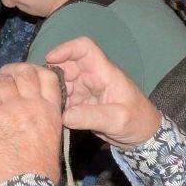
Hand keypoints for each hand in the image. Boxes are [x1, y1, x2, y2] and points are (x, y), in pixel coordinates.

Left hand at [0, 64, 66, 185]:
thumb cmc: (40, 173)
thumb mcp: (53, 140)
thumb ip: (45, 121)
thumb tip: (36, 117)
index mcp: (51, 111)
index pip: (47, 77)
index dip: (35, 69)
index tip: (25, 72)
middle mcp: (32, 105)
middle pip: (22, 74)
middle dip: (11, 71)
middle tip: (2, 75)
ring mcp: (11, 109)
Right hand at [46, 36, 160, 148]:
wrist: (143, 136)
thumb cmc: (137, 122)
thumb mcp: (118, 120)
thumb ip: (91, 117)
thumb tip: (64, 116)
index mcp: (104, 73)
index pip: (84, 49)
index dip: (66, 49)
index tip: (49, 60)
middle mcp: (93, 78)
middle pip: (67, 66)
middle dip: (53, 75)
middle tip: (42, 91)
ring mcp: (86, 91)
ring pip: (63, 83)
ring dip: (53, 92)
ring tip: (46, 106)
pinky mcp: (82, 104)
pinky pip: (64, 100)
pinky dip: (56, 105)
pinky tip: (51, 115)